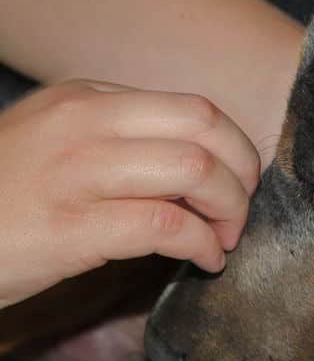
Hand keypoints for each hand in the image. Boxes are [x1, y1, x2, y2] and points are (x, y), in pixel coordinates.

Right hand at [0, 80, 259, 307]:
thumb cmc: (6, 197)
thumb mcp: (60, 145)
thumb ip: (121, 144)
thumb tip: (197, 170)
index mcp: (87, 99)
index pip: (194, 109)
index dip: (235, 150)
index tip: (238, 184)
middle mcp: (86, 123)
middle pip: (206, 130)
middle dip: (242, 176)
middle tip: (238, 213)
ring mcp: (78, 172)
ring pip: (195, 173)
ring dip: (229, 213)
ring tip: (224, 240)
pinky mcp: (74, 227)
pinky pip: (168, 228)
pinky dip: (203, 246)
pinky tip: (205, 260)